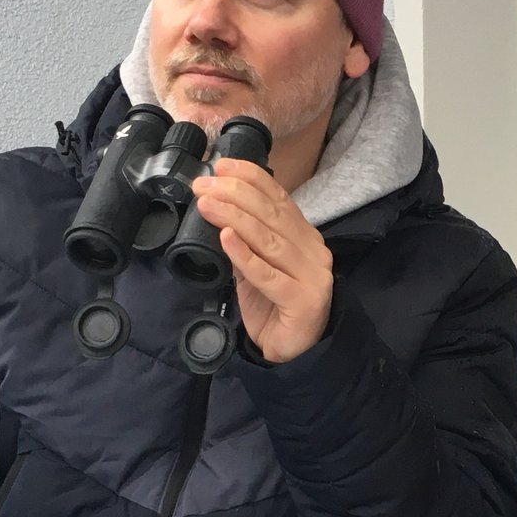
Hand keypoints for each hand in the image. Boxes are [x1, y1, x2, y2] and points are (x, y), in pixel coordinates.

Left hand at [192, 160, 334, 363]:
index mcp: (305, 236)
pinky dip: (245, 255)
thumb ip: (244, 239)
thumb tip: (214, 204)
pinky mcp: (303, 300)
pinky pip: (268, 275)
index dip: (252, 178)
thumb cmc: (272, 306)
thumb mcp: (255, 265)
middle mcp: (313, 250)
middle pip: (272, 215)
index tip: (222, 165)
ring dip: (234, 218)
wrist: (291, 351)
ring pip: (269, 240)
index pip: (280, 198)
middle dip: (235, 194)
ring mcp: (312, 275)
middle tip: (203, 185)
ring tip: (206, 204)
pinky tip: (226, 238)